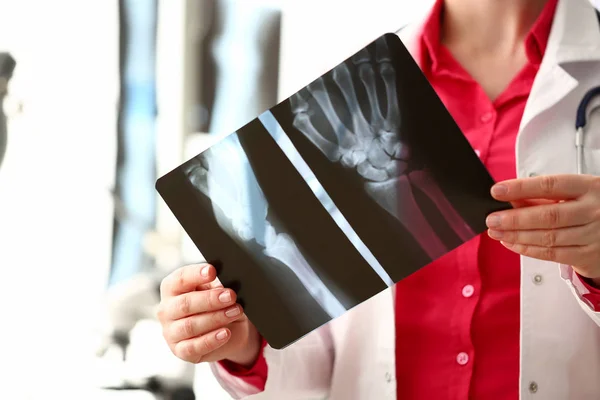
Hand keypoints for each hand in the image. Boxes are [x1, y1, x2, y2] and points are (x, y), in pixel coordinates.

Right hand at [157, 264, 261, 365]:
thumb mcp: (217, 290)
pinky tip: (226, 333)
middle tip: (231, 296)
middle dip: (210, 299)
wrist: (228, 331)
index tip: (212, 271)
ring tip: (235, 312)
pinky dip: (211, 340)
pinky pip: (194, 347)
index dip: (195, 274)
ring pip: (191, 325)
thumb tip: (225, 281)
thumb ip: (217, 284)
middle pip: (185, 304)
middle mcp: (167, 310)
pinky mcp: (180, 351)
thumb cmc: (217, 304)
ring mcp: (171, 332)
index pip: (180, 279)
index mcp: (172, 288)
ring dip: (216, 318)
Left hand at [485, 174, 599, 282]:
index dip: (521, 188)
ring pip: (548, 237)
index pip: (550, 186)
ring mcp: (593, 235)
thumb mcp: (574, 194)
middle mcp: (594, 211)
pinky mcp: (588, 256)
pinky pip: (552, 254)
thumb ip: (543, 196)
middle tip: (492, 219)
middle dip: (514, 219)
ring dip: (516, 236)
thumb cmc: (592, 207)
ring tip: (496, 232)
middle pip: (548, 216)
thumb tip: (510, 199)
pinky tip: (512, 243)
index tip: (497, 191)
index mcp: (589, 187)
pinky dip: (528, 249)